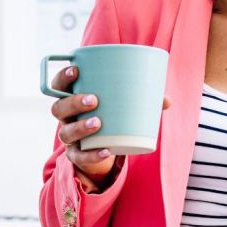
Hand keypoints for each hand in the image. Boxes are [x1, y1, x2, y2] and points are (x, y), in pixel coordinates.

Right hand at [49, 65, 170, 190]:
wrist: (104, 148)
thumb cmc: (111, 116)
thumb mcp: (123, 106)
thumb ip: (143, 101)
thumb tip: (167, 100)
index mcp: (72, 98)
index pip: (58, 85)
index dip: (62, 77)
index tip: (76, 70)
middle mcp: (66, 118)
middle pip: (58, 108)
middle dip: (73, 102)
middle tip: (94, 99)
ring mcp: (69, 137)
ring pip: (65, 132)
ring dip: (79, 127)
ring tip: (98, 123)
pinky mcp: (77, 155)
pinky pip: (79, 157)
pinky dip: (92, 155)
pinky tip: (105, 151)